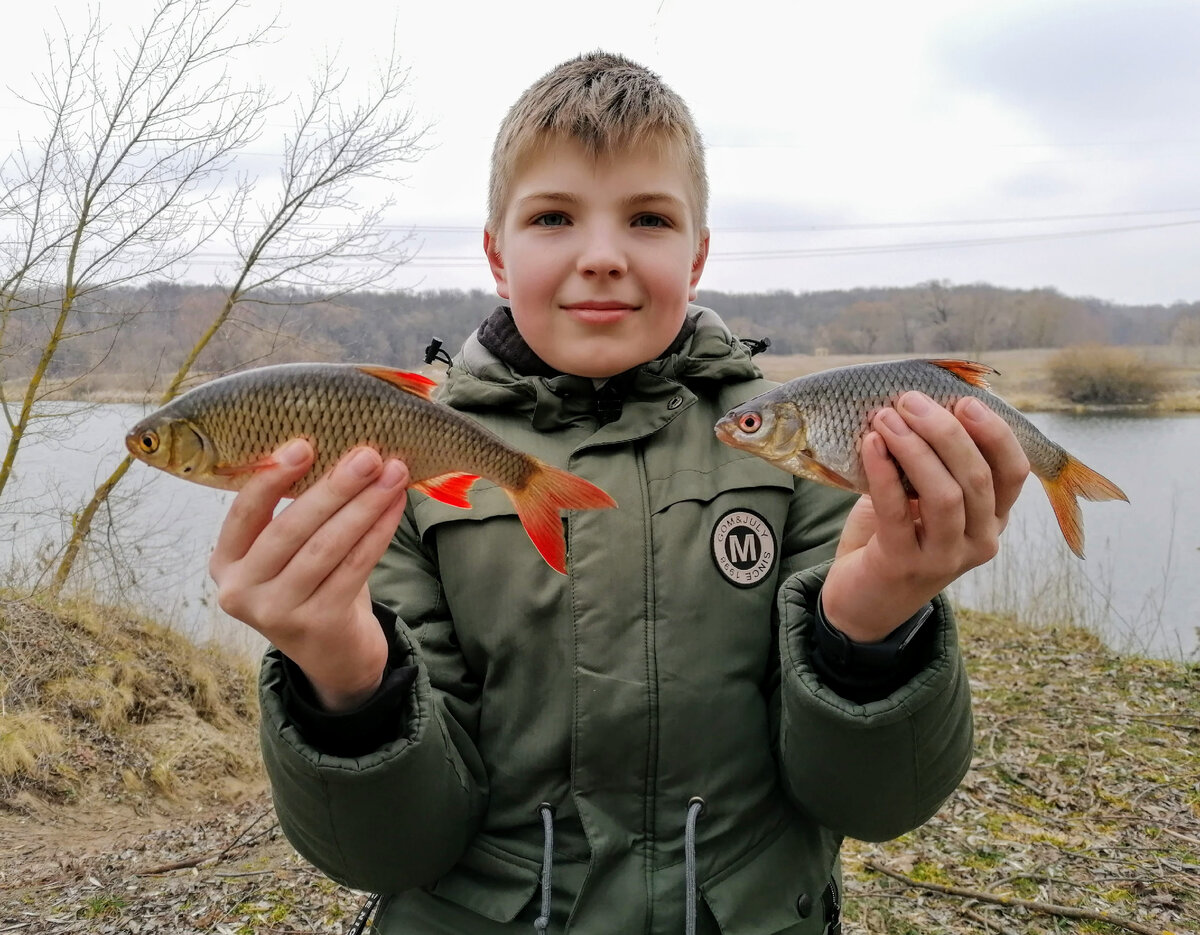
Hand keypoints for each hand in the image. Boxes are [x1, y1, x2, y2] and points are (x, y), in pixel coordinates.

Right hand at [208, 439, 410, 710]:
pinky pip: (354, 567)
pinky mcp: (317, 625)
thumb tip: (340, 449)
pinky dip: (378, 532)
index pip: (243, 514)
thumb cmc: (312, 586)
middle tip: (367, 455)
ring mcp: (277, 613)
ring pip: (326, 547)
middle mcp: (241, 591)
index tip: (303, 445)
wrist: (334, 656)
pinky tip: (395, 506)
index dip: (271, 478)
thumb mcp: (288, 554)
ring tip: (393, 474)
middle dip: (333, 487)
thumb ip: (297, 512)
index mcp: (226, 563)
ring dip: (364, 506)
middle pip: (290, 529)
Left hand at [821, 392, 1029, 642]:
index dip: (995, 433)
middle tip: (910, 401)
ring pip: (945, 494)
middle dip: (945, 431)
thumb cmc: (893, 538)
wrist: (861, 600)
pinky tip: (870, 444)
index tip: (964, 401)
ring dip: (915, 448)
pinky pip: (897, 511)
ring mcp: (945, 558)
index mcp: (992, 519)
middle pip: (977, 477)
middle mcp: (979, 541)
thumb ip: (930, 462)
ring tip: (886, 419)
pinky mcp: (904, 565)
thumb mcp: (921, 498)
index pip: (1014, 472)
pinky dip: (884, 472)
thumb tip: (920, 404)